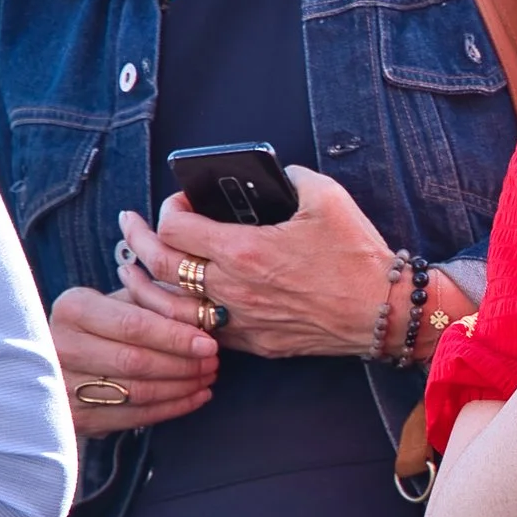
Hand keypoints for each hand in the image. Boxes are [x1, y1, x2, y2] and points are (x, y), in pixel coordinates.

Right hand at [50, 281, 215, 430]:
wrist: (59, 356)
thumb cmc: (104, 322)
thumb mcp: (124, 299)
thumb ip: (160, 300)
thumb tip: (207, 314)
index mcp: (73, 309)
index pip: (132, 325)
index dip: (175, 337)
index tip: (208, 343)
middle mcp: (61, 347)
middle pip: (136, 361)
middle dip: (183, 365)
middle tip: (213, 362)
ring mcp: (65, 386)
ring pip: (137, 392)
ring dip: (182, 388)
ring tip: (207, 377)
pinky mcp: (77, 417)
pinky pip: (134, 417)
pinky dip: (172, 408)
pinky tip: (195, 396)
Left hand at [119, 170, 394, 358]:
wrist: (386, 312)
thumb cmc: (357, 256)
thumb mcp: (326, 197)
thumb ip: (291, 177)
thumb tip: (275, 173)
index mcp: (245, 250)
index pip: (175, 229)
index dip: (168, 210)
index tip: (180, 203)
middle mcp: (234, 289)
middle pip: (161, 266)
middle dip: (138, 241)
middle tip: (131, 227)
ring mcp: (241, 321)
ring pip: (171, 307)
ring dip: (147, 285)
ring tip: (136, 269)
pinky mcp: (256, 343)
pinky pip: (204, 331)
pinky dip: (183, 316)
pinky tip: (180, 302)